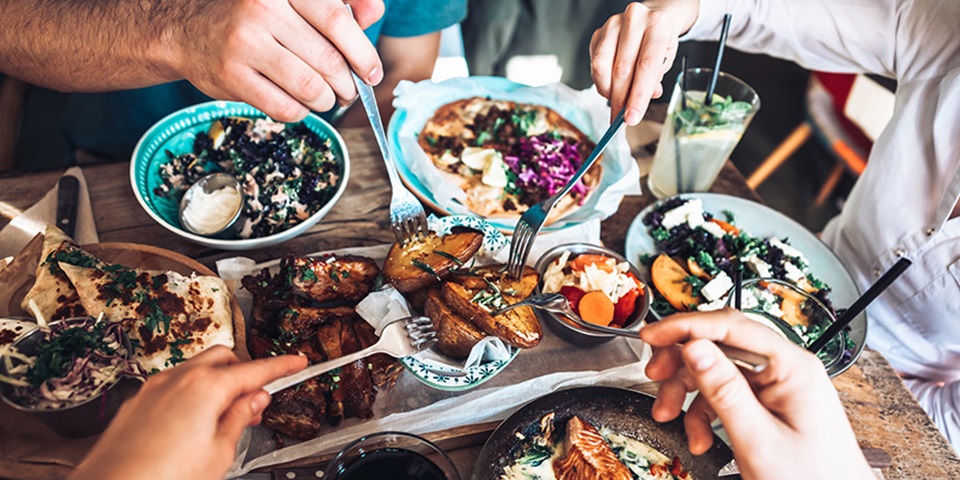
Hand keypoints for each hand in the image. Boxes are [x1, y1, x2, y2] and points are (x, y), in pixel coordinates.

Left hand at [70, 346, 307, 479]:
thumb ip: (239, 419)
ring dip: (217, 382)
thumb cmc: (164, 478)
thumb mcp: (219, 453)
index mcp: (206, 387)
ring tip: (224, 418)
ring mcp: (154, 387)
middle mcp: (178, 378)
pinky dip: (192, 393)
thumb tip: (253, 400)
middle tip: (255, 403)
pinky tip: (193, 424)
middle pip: (224, 358)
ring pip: (196, 369)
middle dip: (244, 372)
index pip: (255, 370)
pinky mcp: (138, 402)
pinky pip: (173, 385)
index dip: (282, 366)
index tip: (297, 362)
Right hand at [172, 0, 384, 121]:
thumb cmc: (254, 16)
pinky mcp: (232, 77)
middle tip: (349, 91)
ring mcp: (244, 44)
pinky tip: (299, 103)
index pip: (337, 21)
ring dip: (327, 101)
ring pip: (311, 88)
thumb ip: (338, 4)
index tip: (372, 73)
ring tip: (327, 98)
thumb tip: (374, 12)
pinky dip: (302, 111)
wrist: (188, 31)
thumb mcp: (292, 1)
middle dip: (348, 85)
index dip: (363, 52)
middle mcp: (262, 10)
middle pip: (328, 60)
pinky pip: (286, 108)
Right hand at [589, 0, 698, 124]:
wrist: (650, 20)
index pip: (646, 66)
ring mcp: (613, 25)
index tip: (632, 117)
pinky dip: (601, 83)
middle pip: (622, 69)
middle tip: (621, 119)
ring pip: (602, 67)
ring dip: (608, 92)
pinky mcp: (598, 34)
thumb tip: (640, 102)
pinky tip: (611, 88)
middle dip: (621, 100)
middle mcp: (634, 20)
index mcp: (657, 25)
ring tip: (616, 103)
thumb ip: (655, 79)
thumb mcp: (666, 58)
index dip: (638, 96)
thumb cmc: (658, 42)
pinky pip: (594, 64)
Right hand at [640, 309, 872, 479]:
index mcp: (792, 367)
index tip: (652, 335)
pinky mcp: (768, 403)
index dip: (685, 327)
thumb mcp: (759, 439)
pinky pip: (725, 394)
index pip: (731, 325)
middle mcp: (786, 369)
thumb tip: (694, 348)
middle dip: (682, 363)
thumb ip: (724, 391)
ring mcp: (777, 386)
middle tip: (654, 376)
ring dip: (687, 393)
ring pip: (717, 370)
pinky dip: (703, 413)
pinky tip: (698, 436)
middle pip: (720, 344)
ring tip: (669, 416)